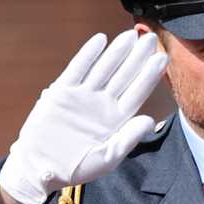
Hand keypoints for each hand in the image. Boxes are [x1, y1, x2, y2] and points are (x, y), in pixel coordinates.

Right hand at [0, 31, 168, 203]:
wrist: (41, 168)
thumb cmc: (76, 167)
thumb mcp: (106, 159)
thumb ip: (128, 139)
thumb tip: (149, 121)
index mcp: (115, 120)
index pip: (137, 93)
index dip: (149, 75)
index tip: (161, 58)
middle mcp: (102, 104)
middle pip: (123, 76)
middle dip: (137, 57)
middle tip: (150, 37)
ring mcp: (83, 96)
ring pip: (103, 68)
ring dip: (116, 51)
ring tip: (131, 35)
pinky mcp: (63, 92)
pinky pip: (77, 69)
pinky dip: (88, 54)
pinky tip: (100, 40)